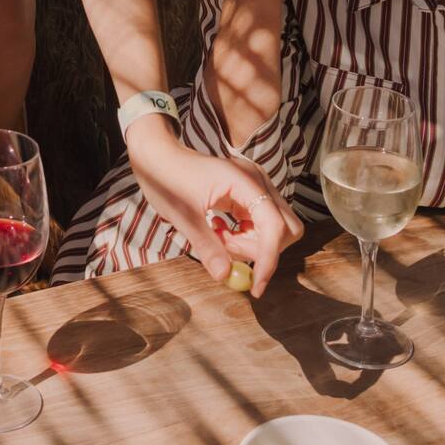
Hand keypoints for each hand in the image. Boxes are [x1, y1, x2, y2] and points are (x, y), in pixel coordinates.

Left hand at [125, 118, 301, 297]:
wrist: (159, 158)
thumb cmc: (167, 179)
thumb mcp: (185, 217)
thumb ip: (207, 247)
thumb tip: (225, 276)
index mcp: (243, 180)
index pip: (273, 224)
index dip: (269, 258)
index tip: (256, 286)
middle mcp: (256, 180)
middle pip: (285, 227)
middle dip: (262, 250)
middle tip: (228, 250)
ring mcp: (255, 186)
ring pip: (275, 228)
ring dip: (251, 244)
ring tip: (219, 237)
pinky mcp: (249, 194)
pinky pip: (261, 224)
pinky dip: (246, 236)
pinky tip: (221, 230)